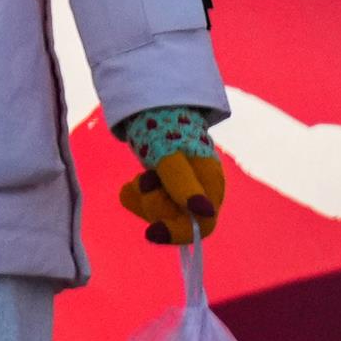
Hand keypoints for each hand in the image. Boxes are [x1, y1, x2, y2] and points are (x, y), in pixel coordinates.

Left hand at [115, 108, 227, 244]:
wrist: (156, 107)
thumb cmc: (169, 128)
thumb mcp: (173, 156)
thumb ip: (185, 184)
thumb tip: (204, 212)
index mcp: (210, 186)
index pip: (200, 225)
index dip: (176, 232)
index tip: (149, 232)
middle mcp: (198, 193)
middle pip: (175, 219)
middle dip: (154, 202)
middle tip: (145, 179)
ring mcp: (179, 191)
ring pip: (158, 212)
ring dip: (142, 197)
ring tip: (136, 178)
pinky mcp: (161, 188)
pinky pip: (144, 203)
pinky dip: (134, 195)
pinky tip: (129, 186)